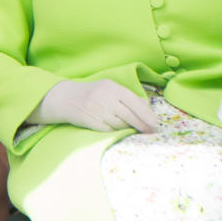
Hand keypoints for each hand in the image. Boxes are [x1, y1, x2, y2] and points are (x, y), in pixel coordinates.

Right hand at [28, 79, 156, 131]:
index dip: (146, 114)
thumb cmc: (93, 94)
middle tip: (150, 133)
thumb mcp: (109, 89)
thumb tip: (146, 106)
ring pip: (119, 124)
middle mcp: (105, 97)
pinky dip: (114, 131)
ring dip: (126, 128)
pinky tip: (115, 130)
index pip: (134, 102)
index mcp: (112, 88)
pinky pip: (108, 130)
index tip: (155, 123)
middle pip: (129, 115)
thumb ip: (126, 97)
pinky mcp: (89, 121)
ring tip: (128, 128)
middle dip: (141, 125)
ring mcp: (96, 109)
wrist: (66, 98)